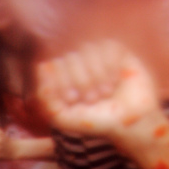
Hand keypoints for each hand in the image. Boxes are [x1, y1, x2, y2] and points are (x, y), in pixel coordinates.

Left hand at [38, 41, 160, 139]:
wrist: (127, 121)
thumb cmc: (93, 122)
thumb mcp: (62, 117)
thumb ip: (46, 96)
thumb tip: (41, 65)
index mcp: (61, 79)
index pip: (53, 65)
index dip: (63, 81)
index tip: (72, 100)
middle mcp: (77, 66)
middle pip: (70, 56)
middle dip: (81, 81)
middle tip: (92, 99)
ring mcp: (96, 57)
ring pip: (88, 48)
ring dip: (96, 74)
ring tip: (104, 93)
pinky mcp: (116, 51)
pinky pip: (107, 45)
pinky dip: (110, 66)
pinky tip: (115, 80)